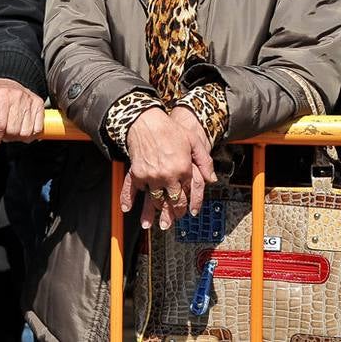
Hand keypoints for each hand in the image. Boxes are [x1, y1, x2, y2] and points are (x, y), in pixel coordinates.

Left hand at [0, 77, 44, 152]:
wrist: (8, 81)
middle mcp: (16, 96)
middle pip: (12, 132)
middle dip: (4, 138)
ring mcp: (28, 100)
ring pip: (25, 132)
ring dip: (17, 137)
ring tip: (9, 131)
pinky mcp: (38, 104)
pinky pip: (37, 128)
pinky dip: (29, 134)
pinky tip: (21, 130)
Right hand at [122, 105, 216, 230]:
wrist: (146, 121)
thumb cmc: (170, 129)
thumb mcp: (193, 141)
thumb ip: (205, 161)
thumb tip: (212, 179)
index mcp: (183, 169)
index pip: (188, 193)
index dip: (190, 203)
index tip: (190, 211)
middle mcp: (168, 176)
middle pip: (173, 201)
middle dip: (175, 212)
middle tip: (175, 218)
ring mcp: (151, 176)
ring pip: (156, 200)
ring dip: (157, 210)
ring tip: (157, 220)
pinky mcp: (137, 173)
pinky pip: (134, 190)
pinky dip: (130, 200)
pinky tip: (128, 209)